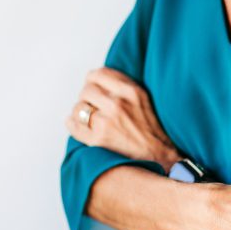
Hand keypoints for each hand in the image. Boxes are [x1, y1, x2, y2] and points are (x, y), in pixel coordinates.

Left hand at [64, 67, 181, 172]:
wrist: (157, 155)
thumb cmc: (150, 127)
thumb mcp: (142, 97)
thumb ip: (122, 85)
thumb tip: (96, 77)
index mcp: (130, 91)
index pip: (99, 74)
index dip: (92, 79)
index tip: (93, 84)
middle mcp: (117, 104)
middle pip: (86, 90)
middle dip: (87, 97)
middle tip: (92, 103)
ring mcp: (106, 122)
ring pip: (78, 107)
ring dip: (81, 111)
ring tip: (88, 116)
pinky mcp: (97, 139)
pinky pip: (73, 125)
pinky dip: (73, 124)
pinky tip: (80, 125)